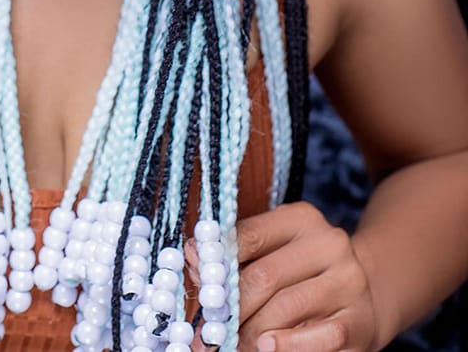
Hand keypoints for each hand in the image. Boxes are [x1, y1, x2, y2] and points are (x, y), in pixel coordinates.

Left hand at [184, 202, 377, 350]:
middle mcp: (329, 244)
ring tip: (229, 344)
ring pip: (284, 309)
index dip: (215, 262)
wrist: (367, 293)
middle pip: (263, 277)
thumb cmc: (304, 271)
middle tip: (206, 330)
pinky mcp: (359, 321)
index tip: (194, 282)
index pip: (247, 236)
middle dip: (230, 307)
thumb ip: (236, 252)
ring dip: (250, 333)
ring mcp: (348, 283)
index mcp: (301, 219)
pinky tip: (266, 348)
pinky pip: (317, 338)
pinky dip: (286, 346)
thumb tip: (191, 254)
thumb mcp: (275, 249)